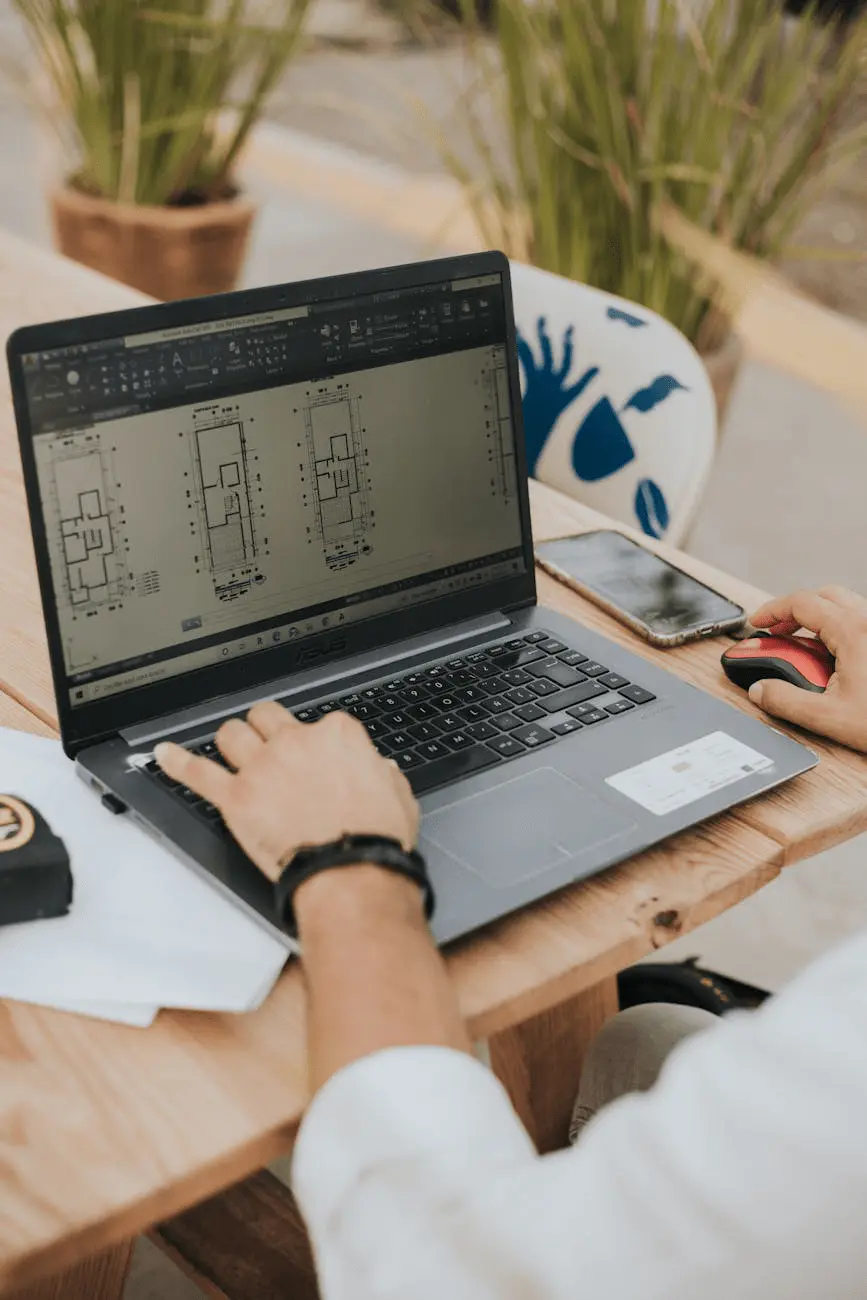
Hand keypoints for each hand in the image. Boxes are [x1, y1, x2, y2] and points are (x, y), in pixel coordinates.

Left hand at [154, 703, 419, 882]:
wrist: (350, 871)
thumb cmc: (374, 838)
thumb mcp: (397, 794)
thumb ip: (381, 773)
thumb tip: (378, 770)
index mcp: (337, 735)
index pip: (318, 722)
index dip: (314, 741)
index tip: (314, 756)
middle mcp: (295, 742)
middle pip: (267, 718)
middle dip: (265, 729)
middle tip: (266, 744)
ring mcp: (262, 768)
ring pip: (231, 735)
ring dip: (230, 741)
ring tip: (230, 751)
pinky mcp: (236, 798)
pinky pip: (197, 773)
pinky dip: (178, 762)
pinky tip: (164, 754)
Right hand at [747, 586, 866, 752]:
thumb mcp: (829, 717)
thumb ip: (786, 702)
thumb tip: (760, 690)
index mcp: (853, 631)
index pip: (802, 603)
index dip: (773, 610)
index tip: (758, 622)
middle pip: (824, 596)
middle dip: (795, 609)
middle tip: (777, 630)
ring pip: (845, 605)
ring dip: (819, 617)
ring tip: (802, 644)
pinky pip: (860, 622)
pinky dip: (838, 629)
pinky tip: (834, 657)